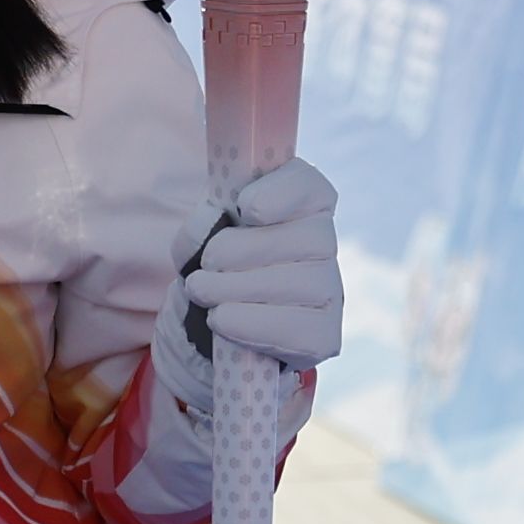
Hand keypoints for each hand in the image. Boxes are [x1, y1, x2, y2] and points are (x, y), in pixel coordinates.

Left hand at [175, 159, 344, 369]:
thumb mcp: (196, 244)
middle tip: (206, 264)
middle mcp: (323, 247)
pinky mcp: (323, 336)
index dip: (284, 193)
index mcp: (296, 208)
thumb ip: (200, 228)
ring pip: (300, 283)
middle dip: (243, 250)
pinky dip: (248, 323)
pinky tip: (221, 320)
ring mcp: (328, 293)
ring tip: (202, 292)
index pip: (312, 188)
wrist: (208, 336)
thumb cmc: (212, 276)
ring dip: (236, 288)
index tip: (246, 207)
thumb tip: (213, 224)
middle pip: (308, 237)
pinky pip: (296, 328)